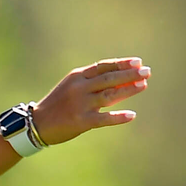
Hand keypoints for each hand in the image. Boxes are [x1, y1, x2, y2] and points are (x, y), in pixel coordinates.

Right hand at [32, 57, 150, 145]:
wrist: (37, 123)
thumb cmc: (59, 104)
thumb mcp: (72, 87)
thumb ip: (94, 84)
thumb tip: (123, 82)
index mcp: (77, 77)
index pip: (103, 66)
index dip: (122, 64)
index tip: (138, 62)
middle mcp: (79, 88)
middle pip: (109, 78)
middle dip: (130, 74)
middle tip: (147, 71)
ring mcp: (80, 105)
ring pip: (109, 95)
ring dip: (128, 90)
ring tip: (144, 85)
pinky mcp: (81, 121)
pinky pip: (103, 118)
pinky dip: (118, 117)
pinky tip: (131, 115)